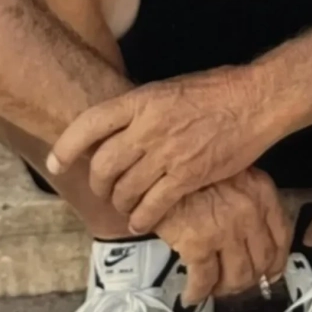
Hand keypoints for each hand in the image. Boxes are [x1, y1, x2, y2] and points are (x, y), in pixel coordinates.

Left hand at [47, 66, 272, 232]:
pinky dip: (142, 219)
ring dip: (120, 204)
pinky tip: (142, 222)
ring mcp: (167, 153)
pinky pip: (153, 206)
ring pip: (125, 189)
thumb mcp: (171, 89)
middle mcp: (148, 127)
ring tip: (125, 207)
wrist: (255, 100)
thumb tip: (122, 131)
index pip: (89, 124)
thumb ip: (144, 111)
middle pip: (103, 164)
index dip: (67, 147)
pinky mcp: (188, 176)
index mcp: (143, 100)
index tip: (56, 163)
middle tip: (103, 190)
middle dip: (98, 184)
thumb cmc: (218, 90)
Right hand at [156, 168, 291, 305]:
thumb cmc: (196, 170)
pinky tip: (192, 294)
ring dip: (227, 288)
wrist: (161, 170)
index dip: (277, 262)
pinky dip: (198, 293)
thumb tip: (258, 238)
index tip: (271, 273)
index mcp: (262, 192)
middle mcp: (250, 212)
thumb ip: (249, 199)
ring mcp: (225, 230)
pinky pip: (204, 282)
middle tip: (237, 281)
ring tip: (216, 287)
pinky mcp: (198, 244)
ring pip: (238, 277)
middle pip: (262, 261)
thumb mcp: (233, 172)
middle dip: (251, 278)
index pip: (282, 236)